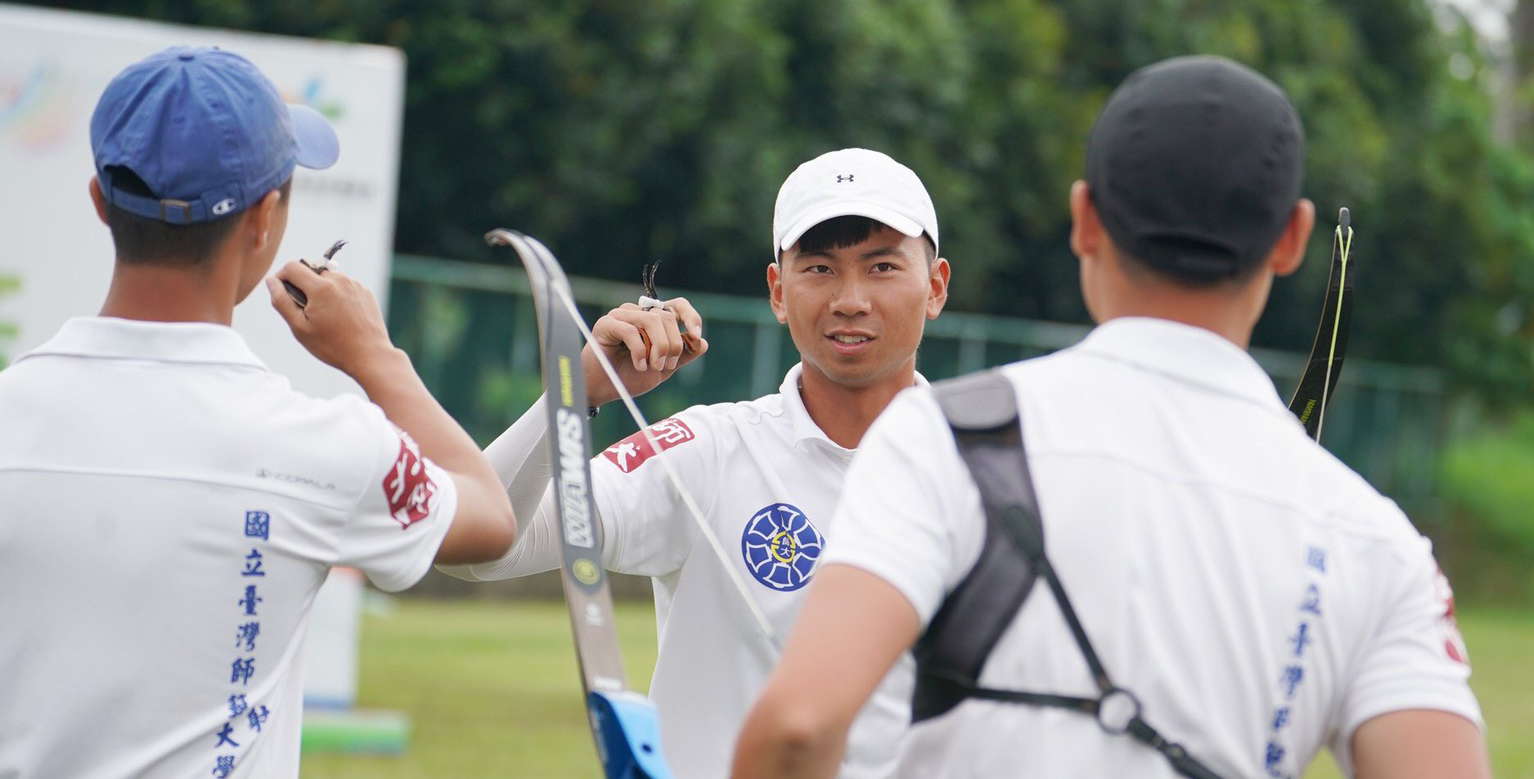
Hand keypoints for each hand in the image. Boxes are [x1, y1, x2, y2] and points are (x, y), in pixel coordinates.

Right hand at [266, 261, 398, 376]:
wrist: (370, 355)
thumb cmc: (332, 346)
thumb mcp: (299, 327)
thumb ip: (281, 301)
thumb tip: (272, 281)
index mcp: (321, 287)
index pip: (292, 267)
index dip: (282, 277)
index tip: (283, 293)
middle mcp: (340, 280)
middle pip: (311, 271)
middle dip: (304, 286)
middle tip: (307, 311)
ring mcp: (355, 285)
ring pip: (329, 278)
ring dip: (322, 290)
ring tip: (326, 316)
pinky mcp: (366, 292)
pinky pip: (345, 286)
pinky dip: (338, 295)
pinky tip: (342, 317)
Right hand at [583, 297, 707, 407]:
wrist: (603, 391)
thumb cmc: (629, 377)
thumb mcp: (663, 369)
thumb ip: (682, 356)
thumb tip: (703, 343)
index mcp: (652, 319)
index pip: (677, 305)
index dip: (691, 317)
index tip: (696, 337)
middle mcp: (637, 312)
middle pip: (666, 316)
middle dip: (672, 344)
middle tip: (665, 365)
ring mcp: (620, 316)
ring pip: (651, 320)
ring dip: (658, 347)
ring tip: (652, 367)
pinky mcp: (605, 324)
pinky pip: (630, 330)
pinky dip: (639, 350)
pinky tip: (639, 365)